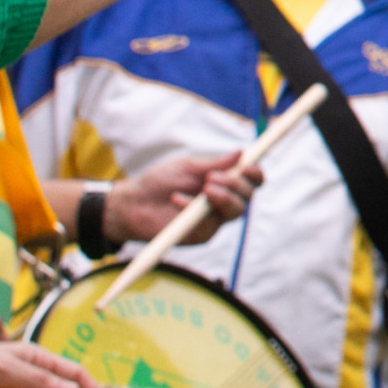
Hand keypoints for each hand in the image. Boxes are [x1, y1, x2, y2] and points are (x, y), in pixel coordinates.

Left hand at [105, 152, 263, 245]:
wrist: (132, 203)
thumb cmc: (159, 182)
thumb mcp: (187, 167)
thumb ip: (214, 163)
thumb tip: (240, 153)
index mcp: (222, 182)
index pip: (249, 181)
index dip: (255, 174)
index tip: (249, 166)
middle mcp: (222, 202)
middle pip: (248, 197)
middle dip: (236, 185)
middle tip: (213, 178)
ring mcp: (213, 220)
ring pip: (236, 211)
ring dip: (225, 197)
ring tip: (204, 189)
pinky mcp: (201, 235)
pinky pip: (210, 223)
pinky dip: (195, 208)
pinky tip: (178, 200)